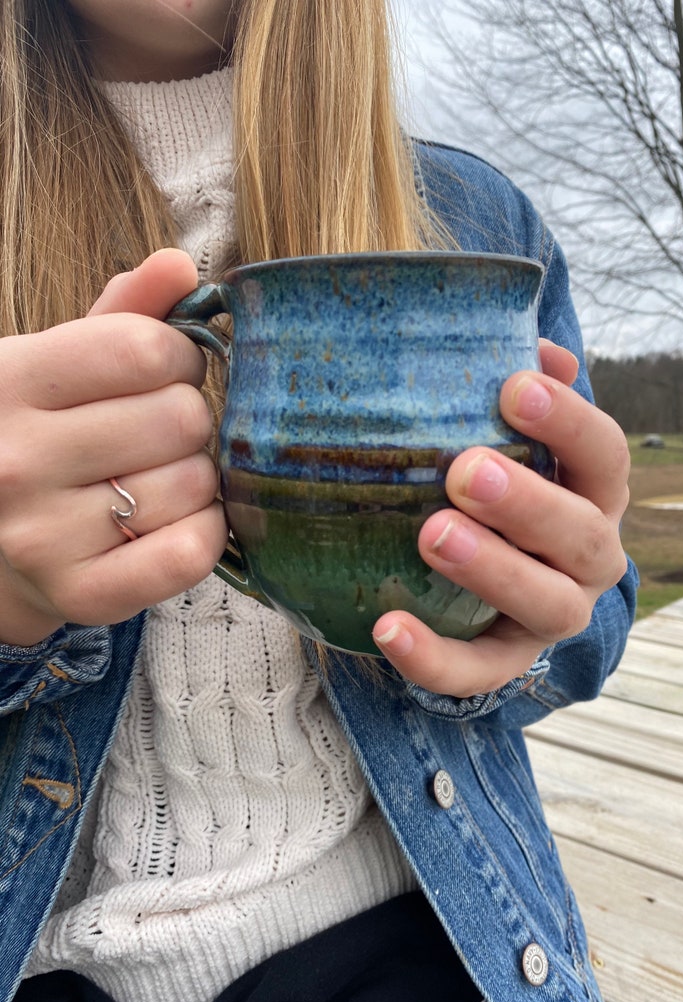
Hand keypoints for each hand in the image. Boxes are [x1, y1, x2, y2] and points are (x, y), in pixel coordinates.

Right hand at [0, 249, 227, 646]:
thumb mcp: (56, 364)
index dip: (178, 356)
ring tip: (156, 478)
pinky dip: (205, 533)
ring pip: (194, 484)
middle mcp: (16, 460)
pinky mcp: (79, 595)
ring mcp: (43, 536)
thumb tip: (180, 266)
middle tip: (160, 433)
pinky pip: (189, 553)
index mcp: (8, 382)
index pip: (145, 349)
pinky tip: (179, 521)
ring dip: (195, 478)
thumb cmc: (37, 438)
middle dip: (187, 419)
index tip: (167, 371)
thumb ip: (121, 315)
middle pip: (180, 418)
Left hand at [372, 340, 629, 695]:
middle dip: (528, 503)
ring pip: (548, 604)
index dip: (570, 422)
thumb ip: (523, 391)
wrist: (488, 577)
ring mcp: (554, 613)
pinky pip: (480, 672)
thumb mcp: (512, 437)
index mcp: (594, 494)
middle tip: (466, 472)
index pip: (605, 454)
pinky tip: (388, 627)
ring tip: (433, 535)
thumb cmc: (498, 485)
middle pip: (583, 535)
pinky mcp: (507, 659)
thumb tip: (534, 343)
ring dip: (495, 570)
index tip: (512, 388)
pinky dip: (436, 658)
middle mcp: (590, 557)